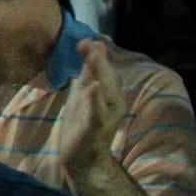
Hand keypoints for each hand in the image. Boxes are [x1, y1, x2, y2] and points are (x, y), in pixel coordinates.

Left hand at [58, 40, 125, 180]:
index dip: (97, 54)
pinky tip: (92, 88)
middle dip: (101, 60)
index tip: (86, 40)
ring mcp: (106, 116)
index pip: (106, 69)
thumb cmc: (83, 120)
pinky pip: (98, 113)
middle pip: (109, 78)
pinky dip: (96, 100)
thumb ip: (87, 68)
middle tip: (92, 43)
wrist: (82, 155)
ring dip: (100, 74)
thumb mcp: (82, 90)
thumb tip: (86, 41)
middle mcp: (114, 103)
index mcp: (111, 93)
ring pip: (106, 93)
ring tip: (93, 57)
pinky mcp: (96, 128)